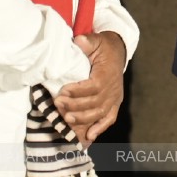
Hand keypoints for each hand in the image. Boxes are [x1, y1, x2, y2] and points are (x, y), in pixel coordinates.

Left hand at [54, 31, 126, 145]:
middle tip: (57, 104)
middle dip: (75, 105)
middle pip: (95, 102)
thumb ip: (88, 41)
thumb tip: (79, 40)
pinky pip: (109, 118)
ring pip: (100, 112)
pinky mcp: (114, 103)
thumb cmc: (103, 47)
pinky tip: (89, 136)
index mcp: (108, 73)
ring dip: (83, 118)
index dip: (78, 91)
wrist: (118, 51)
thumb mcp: (96, 40)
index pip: (94, 86)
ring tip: (67, 119)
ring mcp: (115, 97)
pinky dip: (100, 128)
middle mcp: (113, 88)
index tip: (63, 91)